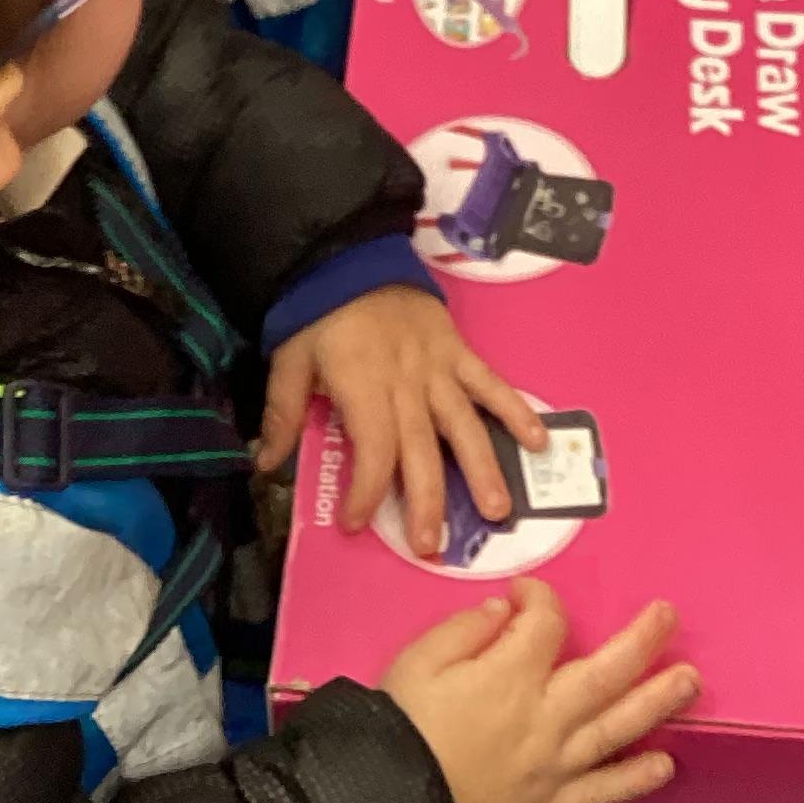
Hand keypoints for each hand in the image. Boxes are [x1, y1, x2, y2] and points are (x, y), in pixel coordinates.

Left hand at [256, 285, 545, 558]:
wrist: (352, 256)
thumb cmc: (318, 315)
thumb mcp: (288, 360)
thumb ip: (281, 413)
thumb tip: (265, 465)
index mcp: (363, 386)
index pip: (373, 449)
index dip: (366, 491)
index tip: (356, 524)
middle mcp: (407, 383)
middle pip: (421, 450)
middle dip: (427, 501)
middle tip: (432, 546)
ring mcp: (439, 368)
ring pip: (463, 425)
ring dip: (482, 469)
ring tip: (497, 513)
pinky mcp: (459, 352)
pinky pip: (491, 384)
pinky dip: (516, 410)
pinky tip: (538, 442)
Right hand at [381, 584, 693, 802]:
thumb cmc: (399, 727)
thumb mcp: (416, 661)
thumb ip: (465, 629)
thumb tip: (507, 611)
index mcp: (509, 675)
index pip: (546, 623)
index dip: (543, 600)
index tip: (529, 596)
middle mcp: (545, 716)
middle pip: (605, 671)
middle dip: (641, 640)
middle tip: (669, 616)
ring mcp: (554, 764)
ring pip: (616, 728)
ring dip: (657, 702)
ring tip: (691, 681)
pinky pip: (601, 791)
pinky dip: (635, 779)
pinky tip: (665, 765)